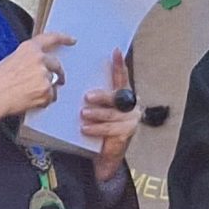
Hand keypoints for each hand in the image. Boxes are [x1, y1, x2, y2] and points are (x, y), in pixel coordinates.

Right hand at [0, 30, 74, 136]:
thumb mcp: (8, 61)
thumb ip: (26, 60)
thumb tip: (34, 68)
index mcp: (28, 49)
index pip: (50, 38)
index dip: (63, 38)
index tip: (71, 40)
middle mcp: (39, 59)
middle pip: (56, 64)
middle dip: (58, 73)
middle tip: (59, 79)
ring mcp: (44, 75)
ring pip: (53, 82)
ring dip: (46, 89)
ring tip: (30, 94)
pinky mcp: (46, 90)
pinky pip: (51, 97)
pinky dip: (43, 100)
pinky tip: (30, 101)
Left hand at [81, 50, 136, 181]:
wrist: (103, 156)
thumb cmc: (97, 128)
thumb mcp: (96, 109)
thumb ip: (94, 97)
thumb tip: (77, 83)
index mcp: (123, 96)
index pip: (121, 78)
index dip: (119, 65)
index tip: (115, 51)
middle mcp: (130, 106)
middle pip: (117, 97)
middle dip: (103, 96)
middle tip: (88, 97)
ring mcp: (131, 120)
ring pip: (112, 114)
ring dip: (97, 114)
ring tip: (84, 114)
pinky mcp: (127, 133)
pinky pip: (111, 129)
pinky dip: (97, 128)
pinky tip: (86, 128)